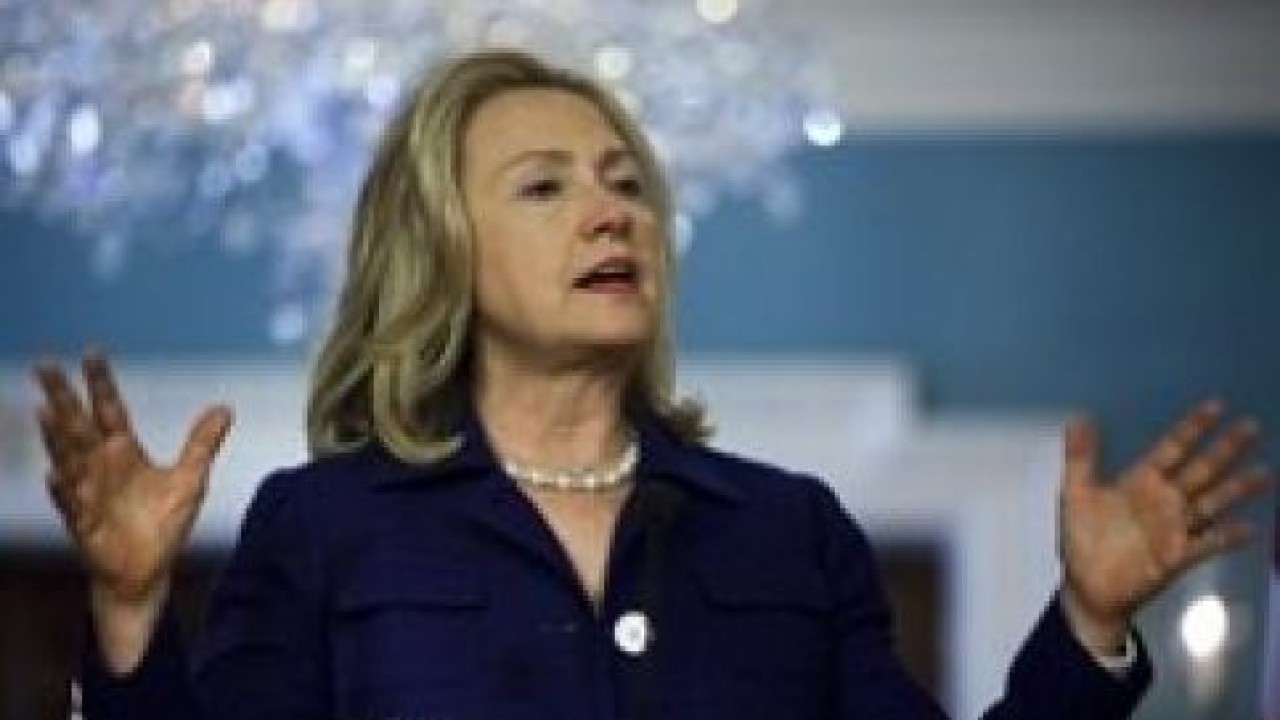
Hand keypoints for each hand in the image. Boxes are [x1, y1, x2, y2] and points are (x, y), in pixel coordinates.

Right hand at [33, 351, 231, 623]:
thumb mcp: (190, 479)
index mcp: (123, 453)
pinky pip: (72, 505)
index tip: (91, 351)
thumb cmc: (162, 524)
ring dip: (56, 437)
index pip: (109, 409)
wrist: (146, 571)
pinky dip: (63, 490)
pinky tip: (55, 474)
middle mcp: (100, 468)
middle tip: (45, 364)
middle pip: (78, 425)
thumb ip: (201, 443)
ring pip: (68, 459)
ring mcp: (88, 494)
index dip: (101, 382)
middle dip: (62, 396)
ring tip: (45, 411)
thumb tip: (225, 407)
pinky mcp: (86, 524)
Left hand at [1058, 400, 1270, 653]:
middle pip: (1201, 469)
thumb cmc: (1082, 538)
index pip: (1172, 448)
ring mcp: (1174, 528)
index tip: (1216, 406)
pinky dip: (1226, 536)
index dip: (1193, 427)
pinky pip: (1207, 543)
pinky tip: (1247, 527)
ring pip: (1212, 502)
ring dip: (1236, 488)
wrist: (1087, 585)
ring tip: (1263, 472)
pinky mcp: (1178, 556)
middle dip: (1225, 449)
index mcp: (1141, 481)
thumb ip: (1080, 457)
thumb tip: (1078, 418)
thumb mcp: (1076, 494)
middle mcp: (1165, 500)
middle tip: (1251, 426)